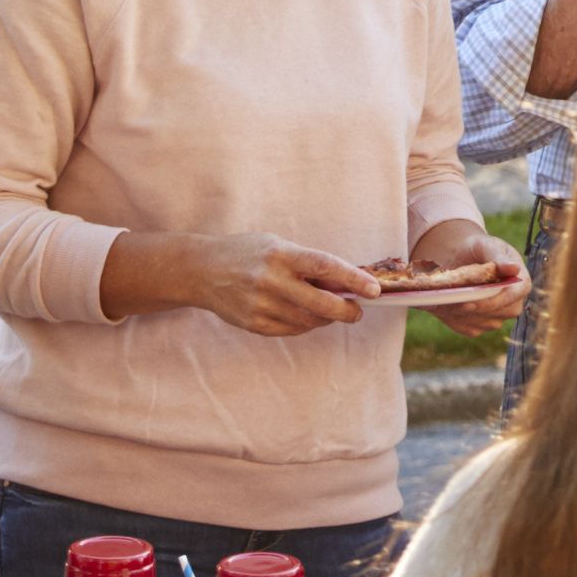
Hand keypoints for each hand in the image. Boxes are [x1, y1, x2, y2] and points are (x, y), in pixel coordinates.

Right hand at [131, 231, 379, 336]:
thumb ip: (308, 263)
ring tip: (331, 310)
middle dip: (346, 311)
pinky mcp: (254, 323)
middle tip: (357, 311)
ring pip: (308, 321)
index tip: (374, 290)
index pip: (325, 267)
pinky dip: (305, 325)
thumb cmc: (247, 252)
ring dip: (326, 318)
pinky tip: (306, 316)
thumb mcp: (277, 246)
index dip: (353, 279)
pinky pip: (290, 330)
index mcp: (280, 255)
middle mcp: (271, 280)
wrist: (202, 270)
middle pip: (320, 304)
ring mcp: (261, 305)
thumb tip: (345, 282)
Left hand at [406, 217, 527, 318]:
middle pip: (500, 314)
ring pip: (484, 324)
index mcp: (520, 281)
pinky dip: (454, 320)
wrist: (464, 258)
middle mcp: (514, 302)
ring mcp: (499, 316)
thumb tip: (514, 268)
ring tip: (440, 303)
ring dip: (461, 315)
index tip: (472, 302)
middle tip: (450, 303)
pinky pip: (471, 329)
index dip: (494, 301)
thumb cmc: (479, 248)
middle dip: (474, 310)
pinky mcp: (483, 324)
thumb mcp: (486, 246)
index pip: (513, 296)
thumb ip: (499, 256)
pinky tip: (441, 308)